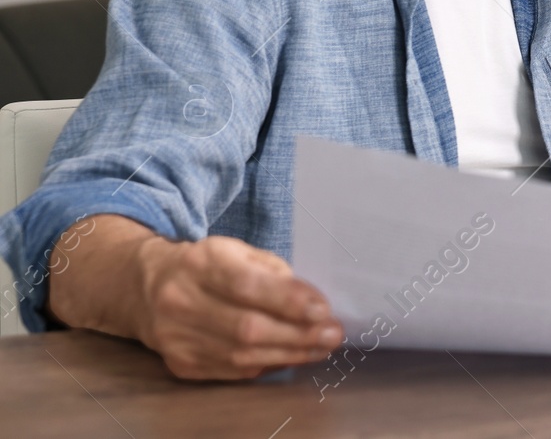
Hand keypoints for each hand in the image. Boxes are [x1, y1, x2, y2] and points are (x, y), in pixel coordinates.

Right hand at [135, 235, 345, 378]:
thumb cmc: (206, 266)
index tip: (323, 310)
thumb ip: (273, 272)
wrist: (146, 287)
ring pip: (241, 355)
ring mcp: (177, 337)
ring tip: (321, 348)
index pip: (247, 286)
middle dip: (298, 334)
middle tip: (333, 335)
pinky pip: (232, 370)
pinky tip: (292, 357)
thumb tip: (311, 304)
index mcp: (200, 264)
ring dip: (289, 354)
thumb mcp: (237, 251)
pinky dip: (267, 364)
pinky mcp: (180, 363)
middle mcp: (182, 301)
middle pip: (247, 327)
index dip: (288, 301)